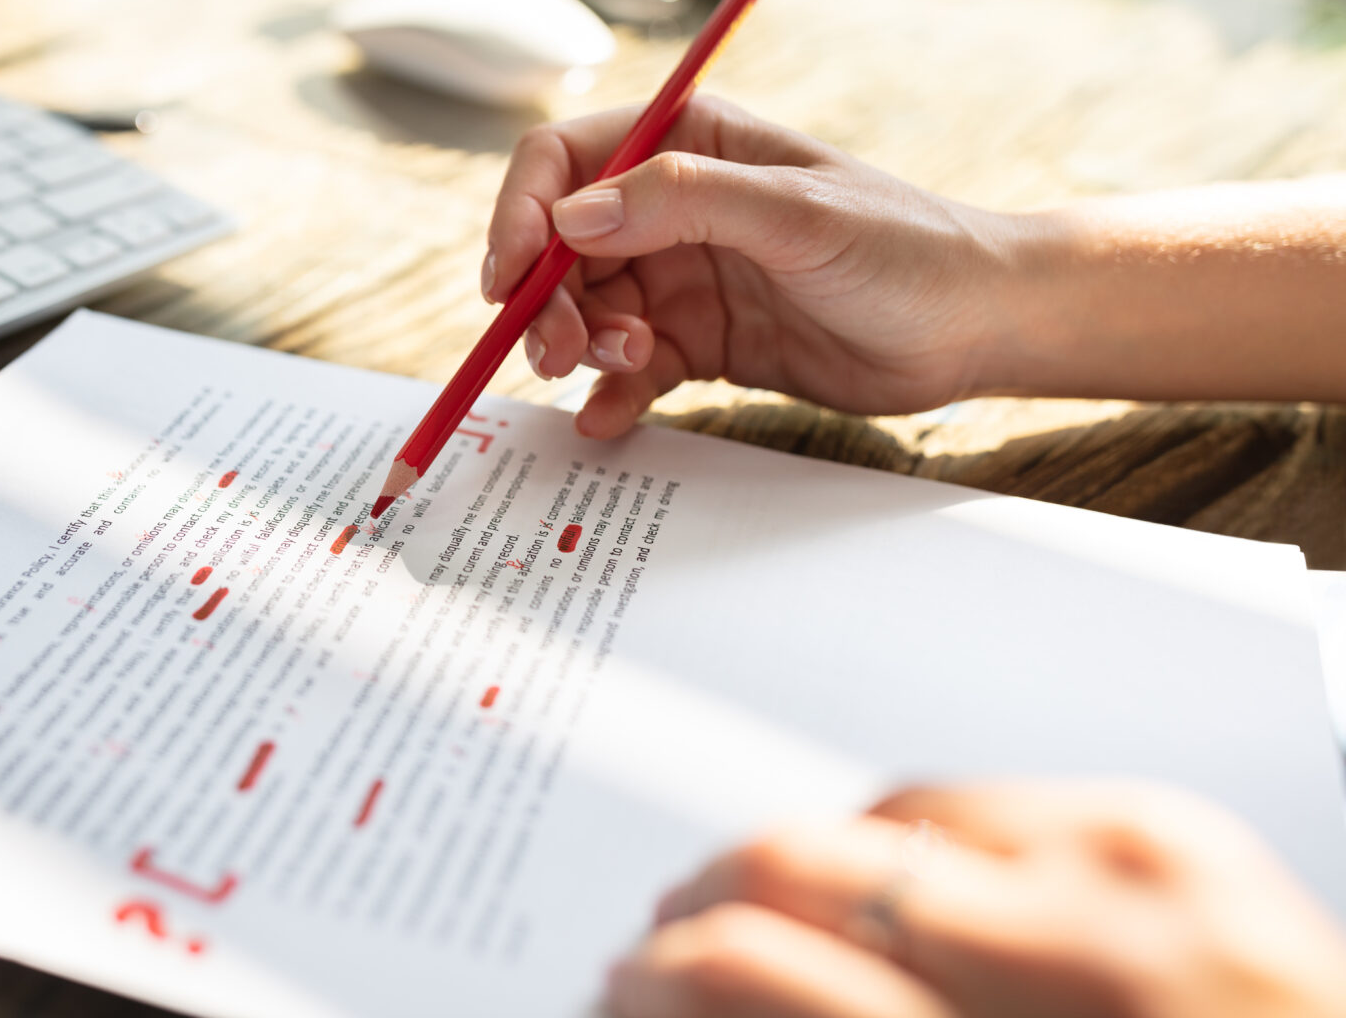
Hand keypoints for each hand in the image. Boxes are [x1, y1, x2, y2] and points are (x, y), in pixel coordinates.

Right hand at [484, 97, 1015, 435]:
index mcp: (687, 139)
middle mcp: (672, 204)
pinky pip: (626, 367)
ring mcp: (681, 275)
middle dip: (545, 298)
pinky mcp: (698, 341)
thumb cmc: (904, 247)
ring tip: (621, 369)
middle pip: (560, 244)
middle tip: (557, 352)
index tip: (509, 278)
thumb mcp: (794, 214)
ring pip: (585, 309)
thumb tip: (572, 216)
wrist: (975, 329)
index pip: (564, 159)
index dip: (521, 213)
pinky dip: (609, 394)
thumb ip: (682, 201)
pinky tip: (610, 418)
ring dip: (579, 344)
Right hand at [607, 781, 1345, 1017]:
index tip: (626, 981)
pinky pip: (978, 800)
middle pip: (794, 855)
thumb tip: (702, 991)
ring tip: (794, 911)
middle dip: (707, 895)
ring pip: (872, 809)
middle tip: (675, 937)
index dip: (662, 970)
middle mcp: (1066, 949)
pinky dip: (921, 845)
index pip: (757, 960)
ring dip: (814, 862)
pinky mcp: (1167, 824)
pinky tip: (915, 897)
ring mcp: (1127, 869)